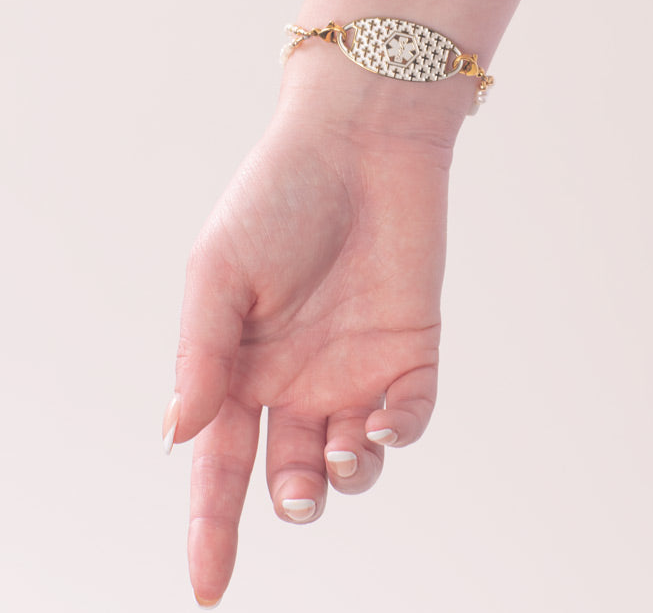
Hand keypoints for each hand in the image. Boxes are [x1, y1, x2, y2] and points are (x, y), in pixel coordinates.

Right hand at [163, 54, 457, 604]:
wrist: (360, 146)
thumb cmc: (278, 198)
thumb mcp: (219, 271)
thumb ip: (201, 354)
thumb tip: (178, 437)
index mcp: (241, 365)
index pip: (220, 464)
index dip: (210, 526)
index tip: (207, 590)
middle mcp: (297, 375)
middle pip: (288, 471)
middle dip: (294, 500)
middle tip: (300, 492)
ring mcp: (356, 366)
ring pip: (354, 457)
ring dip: (348, 474)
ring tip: (344, 453)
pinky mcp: (411, 349)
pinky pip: (409, 415)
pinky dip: (400, 433)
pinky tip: (388, 422)